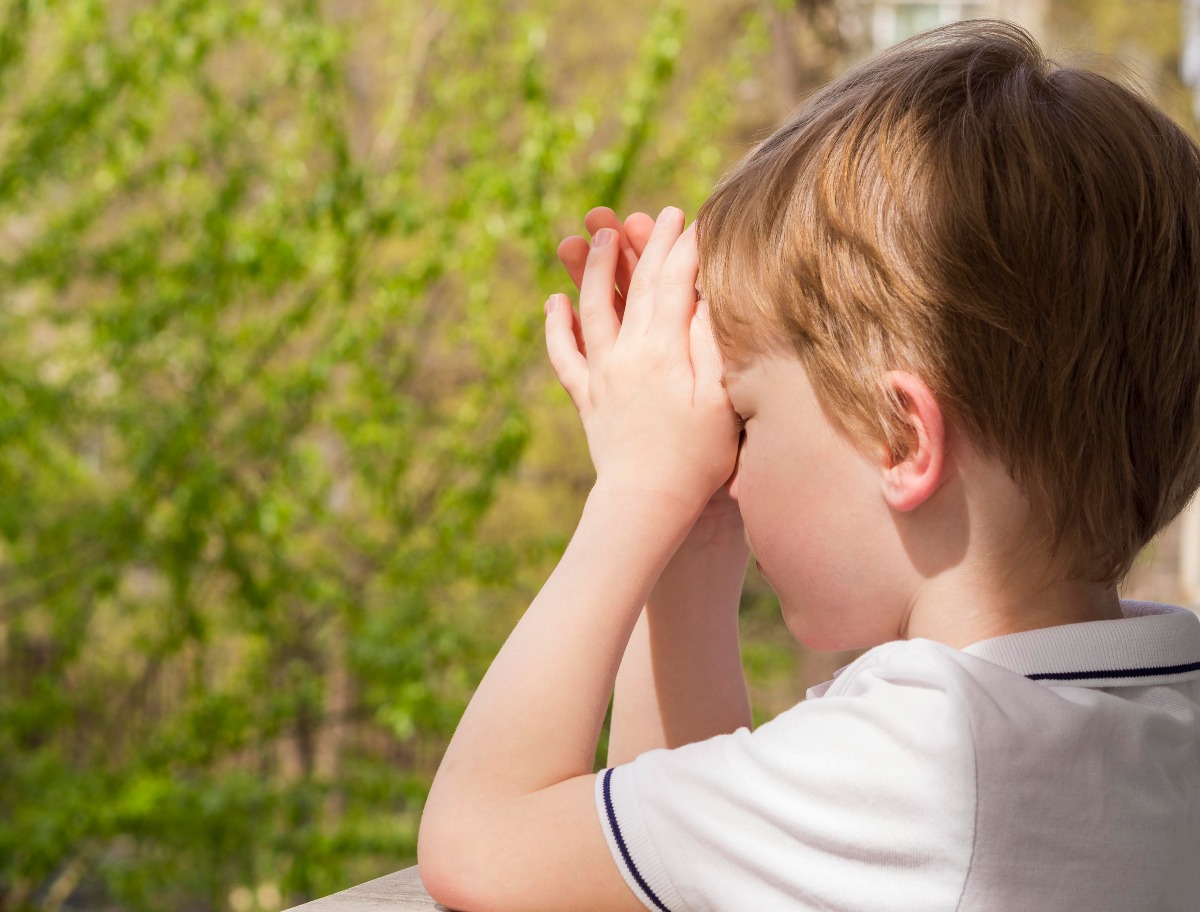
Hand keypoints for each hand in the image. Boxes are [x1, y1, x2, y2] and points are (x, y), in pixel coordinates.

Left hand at [544, 208, 740, 515]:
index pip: (674, 282)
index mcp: (664, 350)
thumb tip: (706, 295)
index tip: (695, 217)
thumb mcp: (721, 400)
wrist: (646, 502)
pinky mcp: (586, 398)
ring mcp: (601, 374)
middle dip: (648, 244)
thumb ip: (712, 344)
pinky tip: (554, 303)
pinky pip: (564, 355)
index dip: (685, 247)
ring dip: (594, 267)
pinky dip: (557, 326)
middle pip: (636, 285)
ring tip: (595, 234)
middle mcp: (626, 353)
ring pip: (593, 307)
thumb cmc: (697, 458)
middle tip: (658, 214)